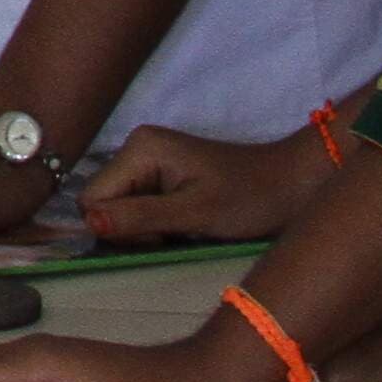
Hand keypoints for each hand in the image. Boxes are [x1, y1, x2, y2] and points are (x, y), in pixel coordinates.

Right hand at [76, 121, 331, 247]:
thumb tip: (88, 224)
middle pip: (101, 203)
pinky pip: (134, 206)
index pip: (92, 198)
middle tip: (175, 231)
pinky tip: (181, 223)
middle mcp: (135, 147)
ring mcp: (146, 160)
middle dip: (131, 228)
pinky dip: (153, 224)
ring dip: (144, 228)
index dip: (117, 226)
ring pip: (117, 208)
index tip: (159, 234)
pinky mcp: (158, 174)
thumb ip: (141, 217)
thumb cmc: (251, 198)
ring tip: (182, 227)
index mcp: (139, 148)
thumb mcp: (196, 213)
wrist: (292, 185)